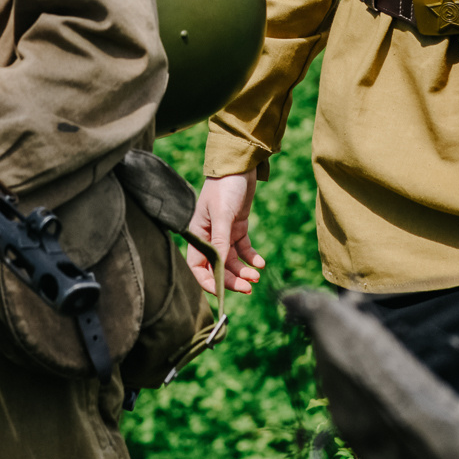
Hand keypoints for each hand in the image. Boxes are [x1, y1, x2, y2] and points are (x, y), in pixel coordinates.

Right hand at [187, 172, 265, 294]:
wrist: (240, 165)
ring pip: (232, 261)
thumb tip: (219, 267)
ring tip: (257, 276)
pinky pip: (244, 249)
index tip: (223, 293)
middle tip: (249, 288)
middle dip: (232, 279)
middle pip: (218, 267)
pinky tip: (261, 263)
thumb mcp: (222, 214)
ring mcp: (224, 232)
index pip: (198, 266)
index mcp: (197, 233)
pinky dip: (252, 258)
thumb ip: (220, 241)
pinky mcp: (238, 227)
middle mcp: (209, 236)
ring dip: (244, 271)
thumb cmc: (225, 186)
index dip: (208, 282)